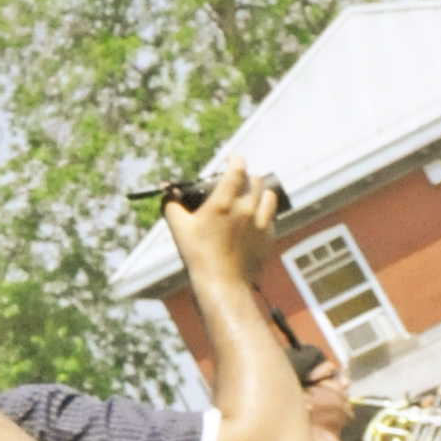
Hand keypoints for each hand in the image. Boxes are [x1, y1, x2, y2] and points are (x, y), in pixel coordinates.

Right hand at [161, 159, 277, 288]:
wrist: (222, 282)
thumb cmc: (198, 255)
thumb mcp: (178, 228)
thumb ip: (172, 205)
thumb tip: (168, 191)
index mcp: (223, 203)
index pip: (237, 169)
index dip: (236, 159)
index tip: (233, 158)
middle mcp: (246, 208)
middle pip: (255, 180)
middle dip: (245, 177)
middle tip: (235, 182)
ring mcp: (261, 222)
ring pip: (268, 194)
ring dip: (259, 191)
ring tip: (250, 197)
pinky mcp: (269, 235)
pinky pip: (272, 214)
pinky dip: (265, 211)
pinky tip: (254, 218)